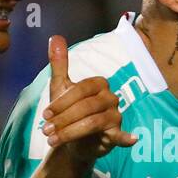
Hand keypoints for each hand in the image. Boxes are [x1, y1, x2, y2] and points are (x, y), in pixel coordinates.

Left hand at [40, 35, 136, 163]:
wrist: (74, 140)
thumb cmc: (69, 112)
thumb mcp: (61, 87)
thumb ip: (59, 64)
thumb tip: (55, 36)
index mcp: (99, 84)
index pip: (81, 89)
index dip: (62, 102)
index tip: (45, 115)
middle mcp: (110, 97)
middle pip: (86, 106)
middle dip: (64, 119)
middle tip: (46, 130)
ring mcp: (115, 116)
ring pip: (93, 122)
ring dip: (71, 132)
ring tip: (53, 140)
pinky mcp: (117, 134)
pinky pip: (122, 135)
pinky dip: (127, 137)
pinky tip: (132, 140)